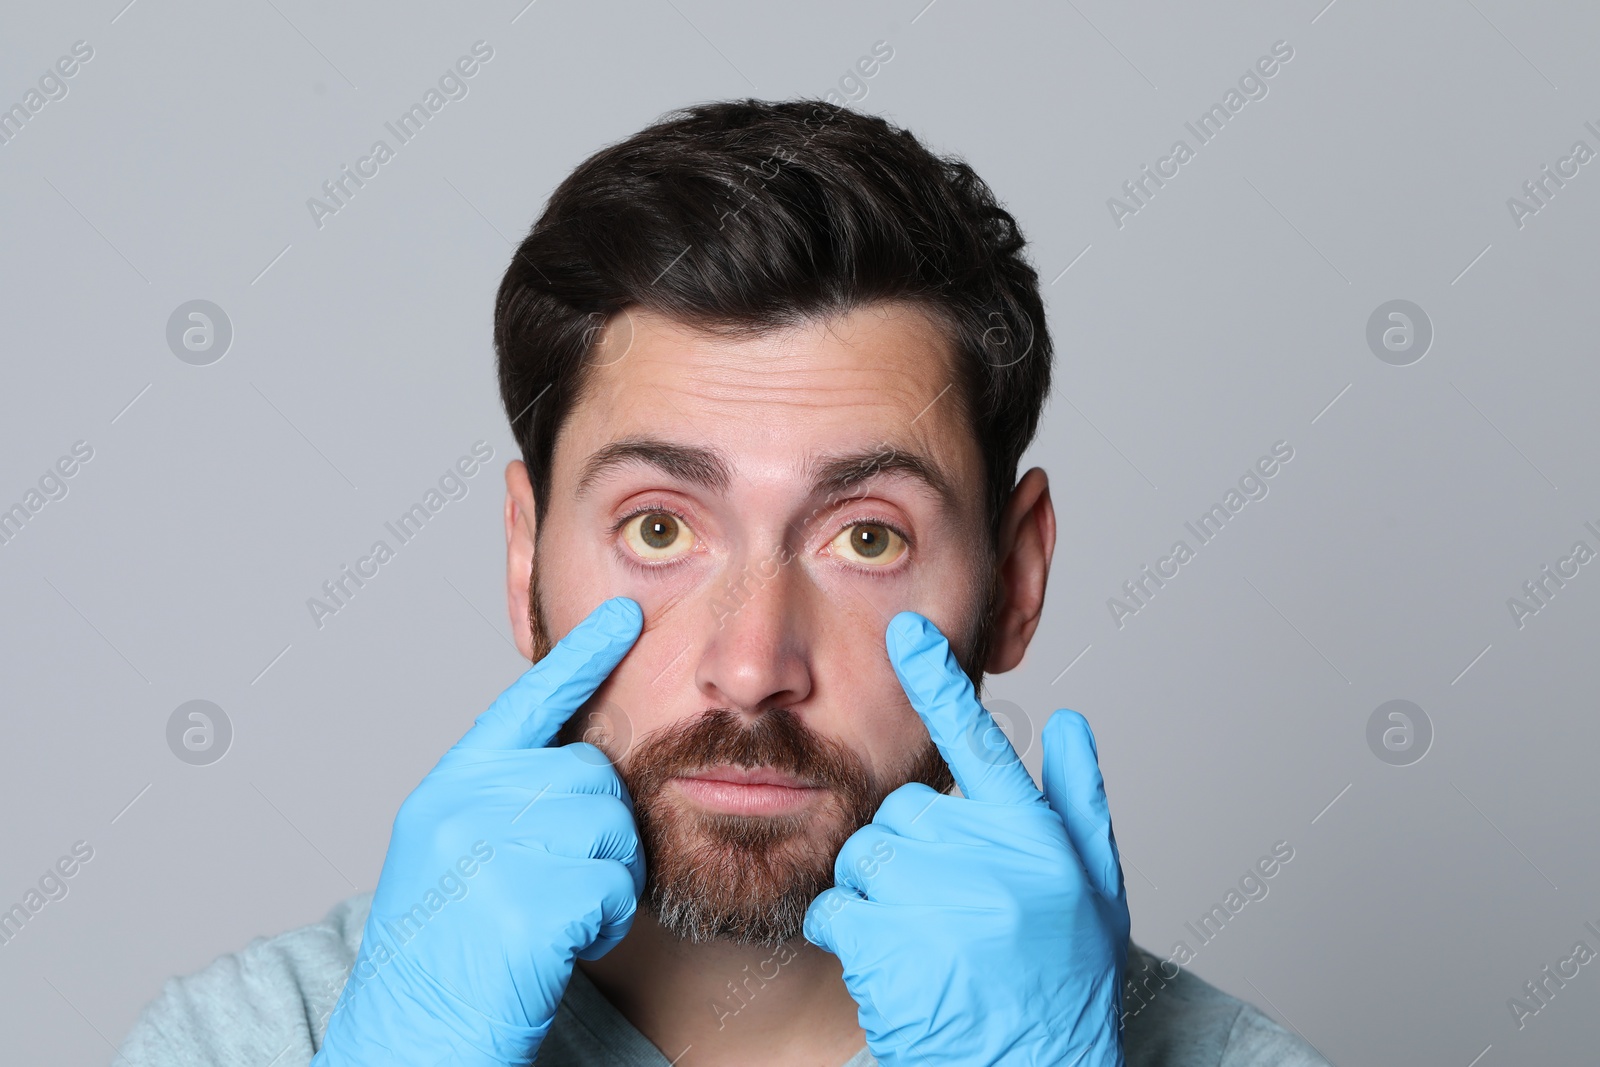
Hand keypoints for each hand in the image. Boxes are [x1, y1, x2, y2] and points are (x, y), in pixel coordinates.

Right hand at [313, 597, 645, 1066]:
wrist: (406, 1044)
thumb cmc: (444, 962)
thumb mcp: (457, 858)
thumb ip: (505, 802)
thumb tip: (585, 770)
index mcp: (448, 789)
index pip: (526, 704)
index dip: (581, 656)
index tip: (623, 613)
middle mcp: (464, 805)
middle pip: (593, 773)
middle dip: (601, 830)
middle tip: (555, 890)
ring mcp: (492, 849)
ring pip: (613, 827)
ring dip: (605, 880)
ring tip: (550, 923)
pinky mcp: (527, 902)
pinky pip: (616, 886)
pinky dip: (605, 923)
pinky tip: (558, 950)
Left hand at [804, 611, 1129, 1066]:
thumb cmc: (1062, 988)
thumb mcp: (1095, 896)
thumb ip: (1079, 804)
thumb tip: (1069, 724)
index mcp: (1038, 842)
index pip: (981, 744)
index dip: (941, 683)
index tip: (909, 631)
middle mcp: (987, 863)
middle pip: (903, 809)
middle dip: (909, 849)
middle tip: (941, 902)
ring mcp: (933, 903)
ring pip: (863, 854)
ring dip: (876, 891)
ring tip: (921, 938)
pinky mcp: (884, 946)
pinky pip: (834, 905)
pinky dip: (846, 929)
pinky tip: (887, 960)